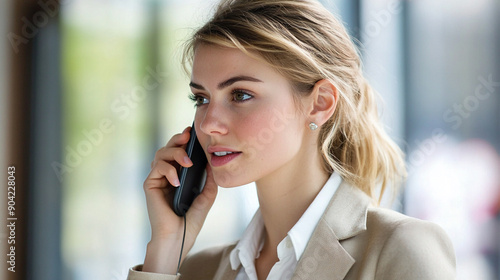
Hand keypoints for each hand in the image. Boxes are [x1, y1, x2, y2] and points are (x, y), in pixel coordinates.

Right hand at [142, 127, 217, 273]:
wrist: (179, 237)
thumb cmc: (191, 220)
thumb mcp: (206, 196)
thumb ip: (209, 179)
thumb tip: (212, 162)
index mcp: (179, 174)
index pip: (180, 151)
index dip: (184, 140)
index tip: (193, 132)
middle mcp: (167, 174)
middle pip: (168, 147)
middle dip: (178, 139)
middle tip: (188, 138)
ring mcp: (158, 179)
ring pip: (161, 153)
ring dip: (175, 153)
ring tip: (187, 162)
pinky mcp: (150, 185)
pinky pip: (157, 167)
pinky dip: (168, 170)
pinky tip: (177, 181)